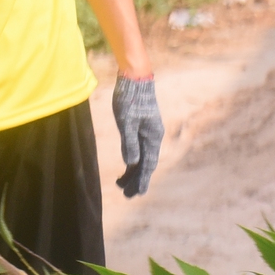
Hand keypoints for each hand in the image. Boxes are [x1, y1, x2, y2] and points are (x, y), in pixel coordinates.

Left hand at [112, 74, 161, 197]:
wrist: (135, 78)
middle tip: (127, 195)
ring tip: (121, 184)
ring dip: (134, 171)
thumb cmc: (129, 98)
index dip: (142, 180)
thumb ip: (128, 142)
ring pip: (143, 157)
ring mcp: (148, 132)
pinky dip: (133, 159)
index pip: (148, 163)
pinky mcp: (142, 127)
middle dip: (137, 179)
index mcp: (152, 136)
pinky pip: (140, 148)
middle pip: (147, 163)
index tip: (137, 194)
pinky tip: (126, 166)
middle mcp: (153, 136)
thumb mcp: (126, 121)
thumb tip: (131, 163)